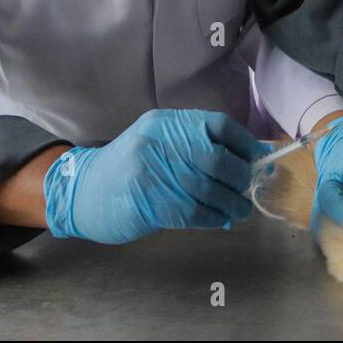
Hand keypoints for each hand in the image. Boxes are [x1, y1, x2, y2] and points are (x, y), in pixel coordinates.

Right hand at [43, 109, 267, 242]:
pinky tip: (222, 219)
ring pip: (208, 188)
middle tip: (251, 187)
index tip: (260, 158)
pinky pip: (193, 211)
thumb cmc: (130, 167)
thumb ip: (195, 145)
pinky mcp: (148, 202)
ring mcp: (151, 172)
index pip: (217, 125)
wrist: (83, 191)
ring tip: (242, 208)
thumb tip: (247, 157)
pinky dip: (214, 217)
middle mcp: (159, 142)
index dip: (245, 142)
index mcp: (165, 123)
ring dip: (232, 202)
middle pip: (217, 157)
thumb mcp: (158, 142)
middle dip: (241, 176)